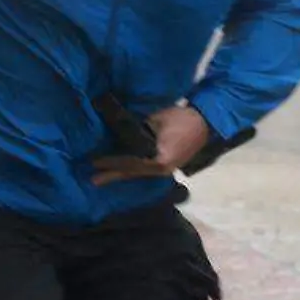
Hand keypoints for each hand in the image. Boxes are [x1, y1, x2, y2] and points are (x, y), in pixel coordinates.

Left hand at [92, 105, 209, 185]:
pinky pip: (144, 168)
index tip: (97, 162)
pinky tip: (121, 169)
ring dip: (121, 173)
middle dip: (113, 175)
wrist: (205, 122)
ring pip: (138, 172)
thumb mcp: (157, 120)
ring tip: (102, 177)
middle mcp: (162, 169)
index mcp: (161, 161)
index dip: (114, 163)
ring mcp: (165, 169)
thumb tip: (118, 129)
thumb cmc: (182, 119)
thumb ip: (138, 128)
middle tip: (94, 179)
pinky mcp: (165, 164)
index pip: (132, 163)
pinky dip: (131, 168)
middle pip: (133, 173)